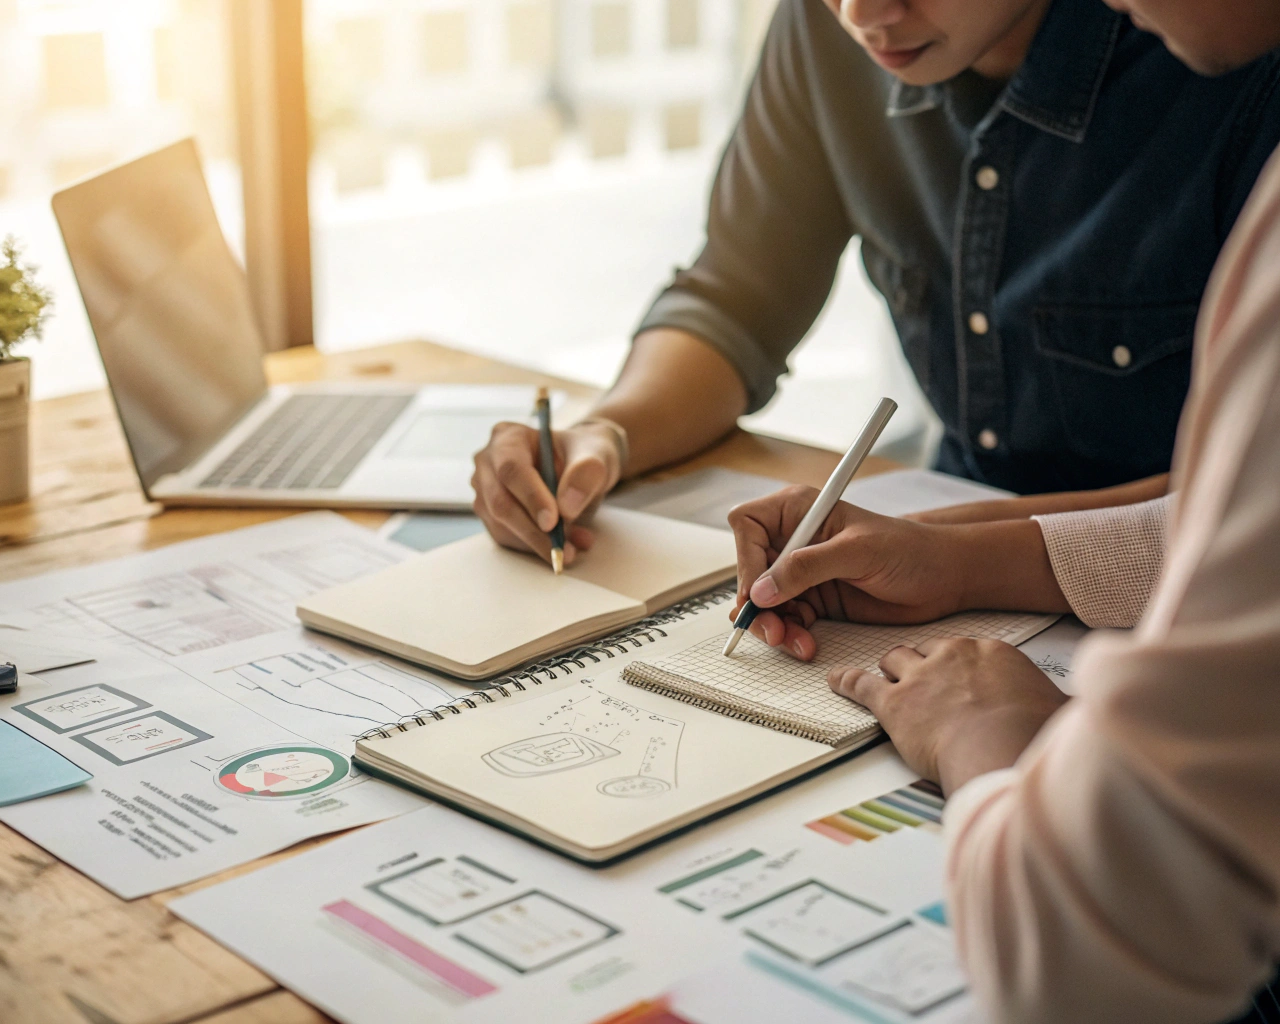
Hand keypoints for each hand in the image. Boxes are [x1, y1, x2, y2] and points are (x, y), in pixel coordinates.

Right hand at [471, 420, 623, 565]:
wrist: (579, 468)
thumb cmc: (583, 455)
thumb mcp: (596, 454)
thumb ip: (586, 473)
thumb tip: (566, 508)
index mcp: (508, 437)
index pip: (511, 469)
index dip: (531, 498)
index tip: (553, 522)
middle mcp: (488, 462)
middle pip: (500, 502)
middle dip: (533, 531)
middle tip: (563, 550)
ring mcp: (485, 490)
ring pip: (500, 525)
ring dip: (537, 543)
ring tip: (573, 547)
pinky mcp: (490, 515)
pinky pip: (506, 538)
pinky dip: (535, 548)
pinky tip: (563, 545)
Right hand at [727, 487, 972, 659]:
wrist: (943, 579)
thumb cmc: (910, 550)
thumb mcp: (858, 552)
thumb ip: (807, 567)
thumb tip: (762, 589)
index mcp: (799, 510)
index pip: (747, 526)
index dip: (745, 560)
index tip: (758, 591)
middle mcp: (795, 539)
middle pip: (749, 569)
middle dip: (755, 604)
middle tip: (771, 629)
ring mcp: (802, 571)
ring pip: (763, 601)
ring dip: (772, 625)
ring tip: (793, 641)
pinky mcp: (814, 598)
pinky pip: (785, 619)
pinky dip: (789, 635)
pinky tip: (806, 644)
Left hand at [829, 638, 1067, 793]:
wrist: (1005, 749)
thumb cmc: (1035, 736)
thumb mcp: (1060, 712)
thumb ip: (1059, 708)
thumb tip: (1081, 717)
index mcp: (992, 654)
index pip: (967, 651)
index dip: (960, 666)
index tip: (960, 677)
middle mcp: (952, 656)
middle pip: (927, 650)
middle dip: (922, 663)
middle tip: (922, 679)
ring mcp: (920, 677)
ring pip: (894, 660)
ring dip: (889, 670)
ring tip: (883, 677)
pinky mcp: (893, 704)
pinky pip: (861, 685)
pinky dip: (846, 682)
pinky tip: (836, 681)